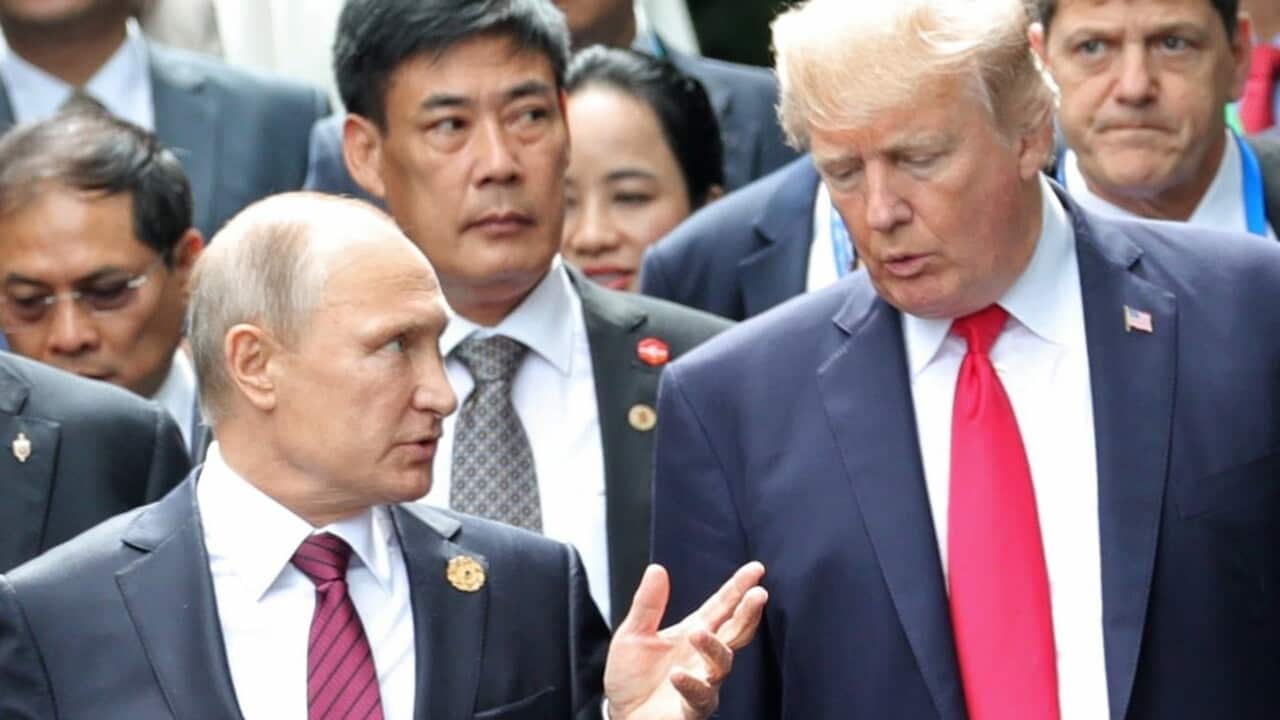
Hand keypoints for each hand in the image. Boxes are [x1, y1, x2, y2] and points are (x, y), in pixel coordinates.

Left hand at [603, 562, 766, 719]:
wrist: (622, 715)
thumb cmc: (632, 677)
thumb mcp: (633, 634)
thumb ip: (648, 604)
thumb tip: (657, 568)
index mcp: (693, 632)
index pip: (722, 606)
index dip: (738, 587)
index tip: (756, 569)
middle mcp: (703, 656)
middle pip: (735, 631)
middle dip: (748, 613)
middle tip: (758, 595)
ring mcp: (703, 682)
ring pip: (721, 663)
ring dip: (713, 647)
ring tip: (699, 633)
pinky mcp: (692, 708)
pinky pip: (699, 696)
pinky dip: (689, 684)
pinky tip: (677, 674)